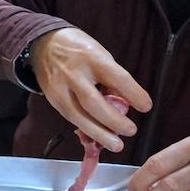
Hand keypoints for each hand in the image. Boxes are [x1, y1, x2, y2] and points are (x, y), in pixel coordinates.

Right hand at [30, 28, 151, 151]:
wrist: (43, 45)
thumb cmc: (78, 50)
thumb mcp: (100, 54)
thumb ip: (111, 79)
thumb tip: (124, 105)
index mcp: (91, 58)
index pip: (116, 78)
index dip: (133, 94)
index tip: (146, 107)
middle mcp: (73, 74)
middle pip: (93, 102)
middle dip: (113, 120)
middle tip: (131, 130)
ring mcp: (59, 88)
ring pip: (78, 116)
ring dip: (99, 133)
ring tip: (116, 145)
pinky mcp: (52, 100)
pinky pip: (71, 118)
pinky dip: (87, 129)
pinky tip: (99, 137)